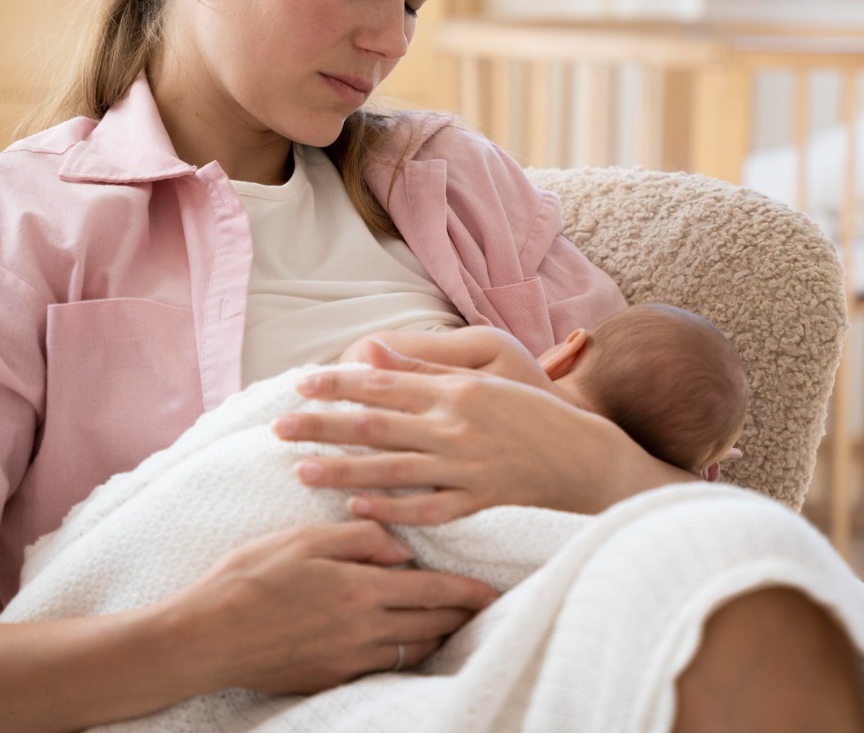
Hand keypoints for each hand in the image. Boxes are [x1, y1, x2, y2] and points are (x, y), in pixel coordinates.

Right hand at [164, 520, 497, 694]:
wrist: (208, 635)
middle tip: (480, 608)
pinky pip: (382, 667)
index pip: (431, 592)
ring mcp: (347, 660)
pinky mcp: (330, 678)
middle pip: (430, 626)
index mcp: (360, 590)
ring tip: (448, 624)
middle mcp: (362, 631)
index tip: (490, 591)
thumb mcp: (304, 539)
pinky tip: (402, 643)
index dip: (465, 592)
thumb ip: (358, 539)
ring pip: (411, 651)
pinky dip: (402, 654)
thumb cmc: (250, 577)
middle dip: (460, 617)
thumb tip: (401, 548)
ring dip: (435, 637)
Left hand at [274, 341, 693, 522]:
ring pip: (392, 470)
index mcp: (454, 390)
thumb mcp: (483, 375)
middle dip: (322, 426)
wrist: (584, 456)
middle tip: (279, 428)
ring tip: (302, 471)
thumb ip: (425, 367)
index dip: (337, 384)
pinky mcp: (478, 502)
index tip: (298, 385)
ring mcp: (466, 467)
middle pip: (375, 425)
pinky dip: (392, 510)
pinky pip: (427, 509)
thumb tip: (370, 352)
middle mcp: (455, 426)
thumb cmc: (529, 410)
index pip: (382, 383)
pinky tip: (357, 511)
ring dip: (343, 471)